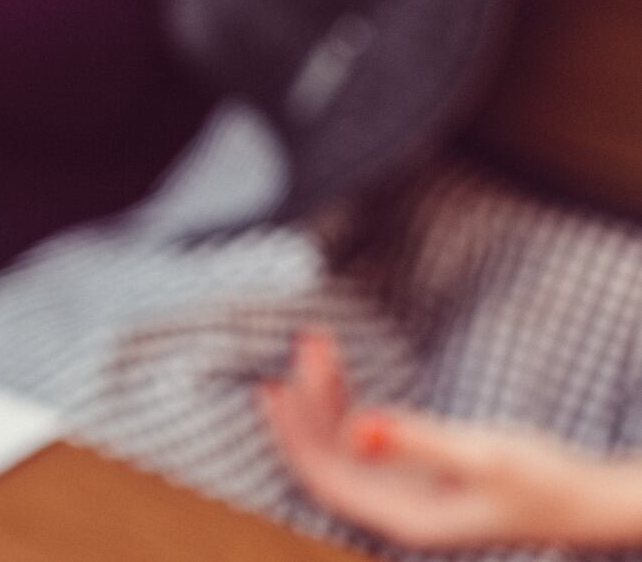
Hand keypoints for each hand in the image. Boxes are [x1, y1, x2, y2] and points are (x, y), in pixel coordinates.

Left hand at [259, 328, 641, 549]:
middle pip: (327, 457)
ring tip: (314, 342)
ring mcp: (402, 489)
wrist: (586, 496)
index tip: (273, 388)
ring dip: (324, 394)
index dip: (293, 435)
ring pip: (342, 441)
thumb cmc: (542, 481)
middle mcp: (394, 508)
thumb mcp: (480, 455)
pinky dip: (347, 399)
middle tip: (299, 346)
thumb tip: (358, 430)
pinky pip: (364, 434)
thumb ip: (416, 440)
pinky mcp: (414, 470)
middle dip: (307, 403)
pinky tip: (334, 365)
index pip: (325, 477)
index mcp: (403, 518)